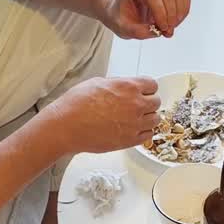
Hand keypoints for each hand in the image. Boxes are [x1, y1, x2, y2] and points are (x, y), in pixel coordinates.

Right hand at [43, 76, 161, 153]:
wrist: (67, 126)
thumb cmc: (76, 104)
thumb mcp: (98, 82)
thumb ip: (117, 84)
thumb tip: (124, 88)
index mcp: (128, 86)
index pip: (152, 85)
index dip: (147, 88)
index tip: (143, 91)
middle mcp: (136, 104)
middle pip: (156, 102)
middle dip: (148, 102)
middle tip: (138, 105)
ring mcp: (135, 124)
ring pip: (155, 119)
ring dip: (148, 118)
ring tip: (136, 118)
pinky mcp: (130, 140)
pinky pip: (148, 135)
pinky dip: (143, 132)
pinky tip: (133, 129)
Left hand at [104, 0, 190, 39]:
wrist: (122, 14)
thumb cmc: (120, 18)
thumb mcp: (122, 28)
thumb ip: (136, 31)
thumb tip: (157, 31)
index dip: (161, 12)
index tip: (161, 29)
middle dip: (170, 15)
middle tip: (166, 32)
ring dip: (179, 11)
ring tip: (171, 27)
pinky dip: (183, 11)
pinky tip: (174, 23)